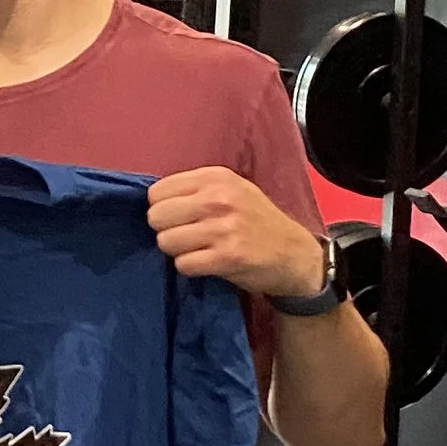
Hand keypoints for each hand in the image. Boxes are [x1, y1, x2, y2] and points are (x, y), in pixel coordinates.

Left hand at [145, 166, 328, 301]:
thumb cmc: (255, 221)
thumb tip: (152, 203)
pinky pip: (183, 264)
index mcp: (215, 177)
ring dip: (178, 251)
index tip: (179, 218)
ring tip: (199, 250)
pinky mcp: (228, 256)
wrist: (294, 253)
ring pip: (166, 242)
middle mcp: (219, 198)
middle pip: (157, 217)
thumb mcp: (231, 190)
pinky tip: (208, 263)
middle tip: (187, 237)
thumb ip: (195, 190)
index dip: (163, 209)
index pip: (157, 192)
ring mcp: (224, 227)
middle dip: (166, 231)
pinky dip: (190, 268)